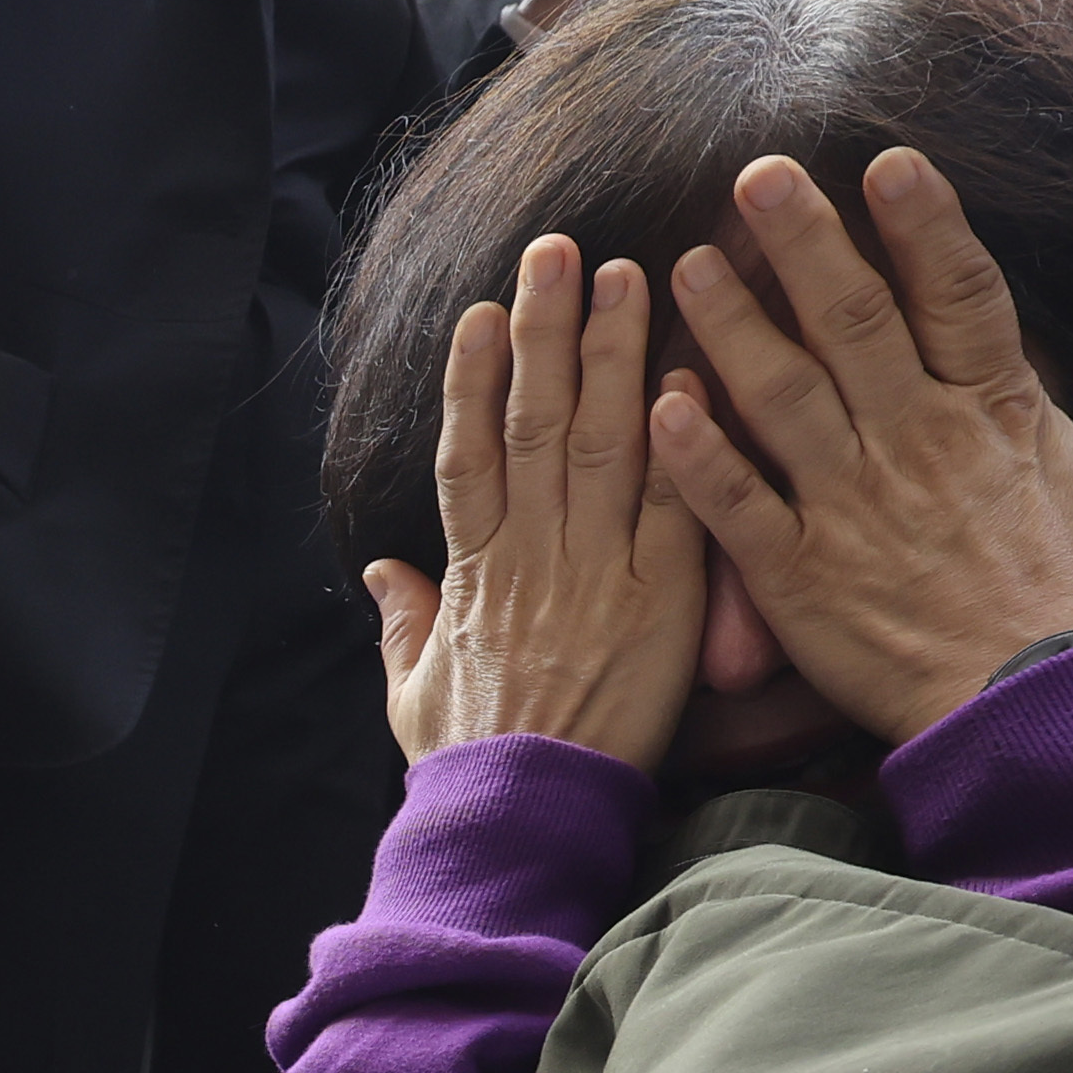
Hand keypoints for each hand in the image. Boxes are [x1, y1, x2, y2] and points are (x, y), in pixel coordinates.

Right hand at [370, 235, 701, 773]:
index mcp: (471, 573)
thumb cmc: (467, 766)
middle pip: (534, 422)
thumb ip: (402, 623)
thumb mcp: (411, 693)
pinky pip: (672, 506)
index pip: (468, 452)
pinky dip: (683, 441)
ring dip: (612, 354)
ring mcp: (594, 572)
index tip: (482, 311)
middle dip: (546, 331)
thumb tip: (381, 576)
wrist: (523, 821)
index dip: (471, 377)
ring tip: (625, 276)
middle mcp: (530, 555)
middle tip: (560, 251)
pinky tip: (691, 374)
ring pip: (601, 442)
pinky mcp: (657, 602)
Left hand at [646, 149, 1072, 743]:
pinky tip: (658, 401)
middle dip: (804, 242)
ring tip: (687, 265)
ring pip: (781, 396)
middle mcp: (919, 443)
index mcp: (997, 411)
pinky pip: (739, 504)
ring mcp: (853, 508)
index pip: (958, 293)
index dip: (923, 224)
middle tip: (756, 176)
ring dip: (731, 326)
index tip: (886, 163)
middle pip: (854, 321)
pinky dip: (697, 455)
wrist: (1040, 716)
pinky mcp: (800, 576)